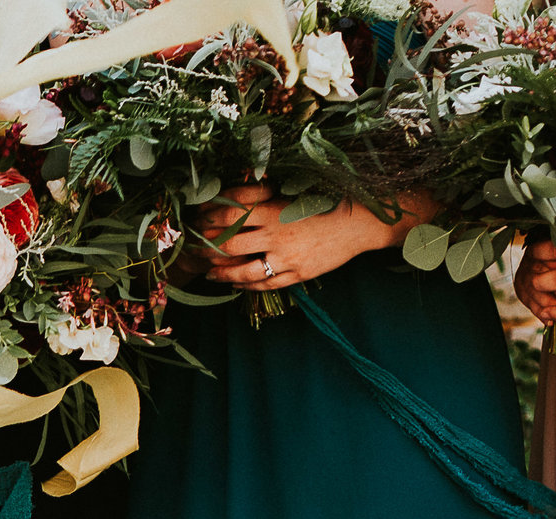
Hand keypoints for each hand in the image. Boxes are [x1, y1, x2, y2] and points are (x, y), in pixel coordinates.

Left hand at [192, 186, 408, 288]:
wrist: (360, 223)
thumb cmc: (329, 203)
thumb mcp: (295, 196)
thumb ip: (266, 201)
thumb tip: (237, 200)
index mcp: (275, 212)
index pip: (231, 216)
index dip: (210, 219)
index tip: (198, 219)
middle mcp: (277, 237)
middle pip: (230, 247)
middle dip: (208, 249)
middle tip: (194, 249)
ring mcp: (287, 259)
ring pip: (244, 273)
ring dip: (223, 274)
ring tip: (210, 274)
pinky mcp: (298, 274)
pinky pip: (266, 285)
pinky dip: (248, 286)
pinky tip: (237, 285)